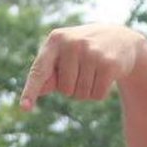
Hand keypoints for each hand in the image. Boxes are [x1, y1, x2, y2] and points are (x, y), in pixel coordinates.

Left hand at [20, 24, 146, 110]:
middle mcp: (72, 43)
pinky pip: (97, 95)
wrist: (121, 39)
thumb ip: (47, 73)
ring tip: (93, 71)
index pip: (39, 71)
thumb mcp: (62, 56)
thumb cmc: (82, 51)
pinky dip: (99, 93)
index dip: (31, 91)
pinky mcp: (109, 63)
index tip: (24, 108)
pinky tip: (105, 76)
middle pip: (64, 89)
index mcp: (55, 40)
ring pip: (81, 94)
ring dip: (87, 90)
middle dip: (73, 87)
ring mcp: (92, 52)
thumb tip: (39, 90)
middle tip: (83, 70)